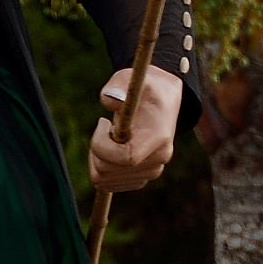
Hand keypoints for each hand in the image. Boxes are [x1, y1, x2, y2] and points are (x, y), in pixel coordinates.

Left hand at [89, 64, 182, 192]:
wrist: (166, 98)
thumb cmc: (147, 87)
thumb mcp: (133, 78)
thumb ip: (118, 86)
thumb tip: (110, 101)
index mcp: (159, 137)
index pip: (126, 158)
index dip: (103, 146)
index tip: (101, 122)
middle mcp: (160, 158)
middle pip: (109, 171)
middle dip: (96, 150)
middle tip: (104, 127)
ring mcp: (153, 170)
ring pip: (106, 181)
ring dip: (98, 159)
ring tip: (109, 137)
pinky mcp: (145, 176)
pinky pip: (111, 185)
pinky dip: (103, 169)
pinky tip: (111, 149)